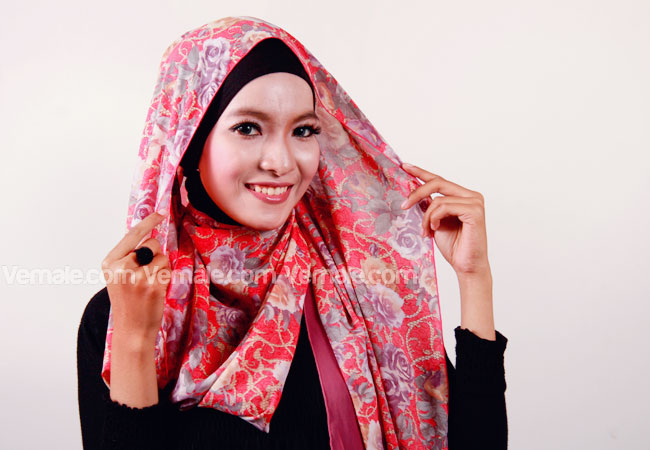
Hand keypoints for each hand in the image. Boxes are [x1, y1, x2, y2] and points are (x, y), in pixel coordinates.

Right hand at [101, 212, 169, 342]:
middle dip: (156, 255)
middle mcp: (121, 267)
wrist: (131, 330)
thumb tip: (150, 236)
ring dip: (162, 269)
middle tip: (147, 276)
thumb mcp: (119, 276)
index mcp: (110, 262)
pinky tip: (156, 291)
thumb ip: (130, 256)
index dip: (148, 223)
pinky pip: (168, 270)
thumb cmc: (128, 302)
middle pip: (152, 244)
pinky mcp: (153, 285)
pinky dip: (166, 278)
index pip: (132, 235)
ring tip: (150, 285)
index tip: (159, 213)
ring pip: (162, 257)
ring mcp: (137, 277)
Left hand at [400, 163, 489, 276]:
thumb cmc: (453, 246)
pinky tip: (435, 230)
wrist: (466, 266)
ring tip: (427, 231)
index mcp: (463, 196)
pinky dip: (434, 219)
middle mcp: (471, 195)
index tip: (404, 166)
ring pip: (437, 199)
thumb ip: (429, 206)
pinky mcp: (474, 211)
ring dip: (426, 217)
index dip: (421, 172)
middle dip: (417, 193)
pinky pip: (444, 207)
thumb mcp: (435, 222)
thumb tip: (413, 194)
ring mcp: (475, 202)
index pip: (439, 180)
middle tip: (404, 205)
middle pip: (438, 182)